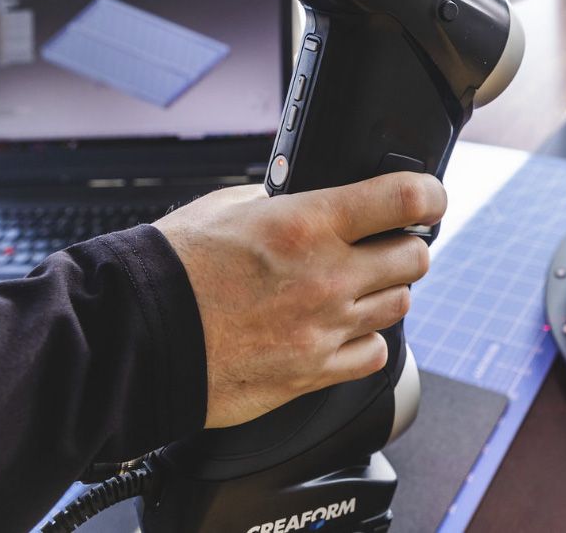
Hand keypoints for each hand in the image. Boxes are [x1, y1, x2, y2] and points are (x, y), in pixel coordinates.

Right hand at [153, 172, 444, 427]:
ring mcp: (324, 328)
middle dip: (405, 246)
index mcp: (307, 223)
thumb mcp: (229, 206)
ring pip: (401, 304)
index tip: (429, 199)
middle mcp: (326, 275)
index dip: (429, 196)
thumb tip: (313, 194)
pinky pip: (375, 353)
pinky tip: (342, 328)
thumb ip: (284, 198)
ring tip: (354, 286)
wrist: (136, 339)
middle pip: (415, 258)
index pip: (405, 199)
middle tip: (385, 245)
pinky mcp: (314, 372)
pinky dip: (366, 339)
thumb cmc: (172, 270)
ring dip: (385, 291)